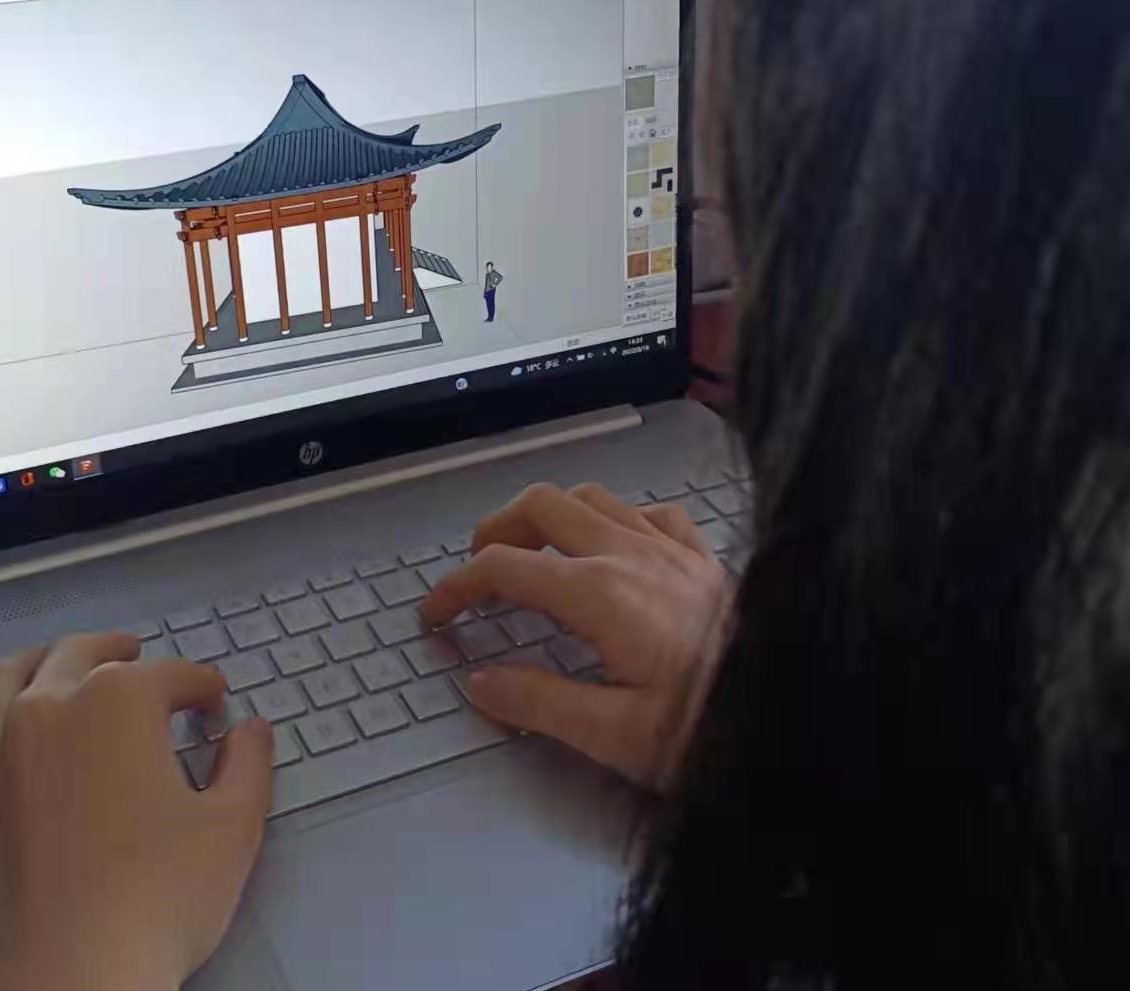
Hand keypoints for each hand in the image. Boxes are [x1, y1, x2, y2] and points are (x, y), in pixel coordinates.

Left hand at [0, 632, 271, 990]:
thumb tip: (251, 731)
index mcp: (120, 702)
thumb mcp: (233, 828)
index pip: (173, 674)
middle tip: (143, 661)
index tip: (214, 703)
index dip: (202, 686)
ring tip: (63, 667)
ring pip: (8, 676)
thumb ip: (249, 764)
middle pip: (83, 653)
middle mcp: (49, 710)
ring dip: (42, 662)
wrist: (71, 986)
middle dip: (120, 651)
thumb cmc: (154, 907)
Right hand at [420, 483, 733, 789]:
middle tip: (475, 570)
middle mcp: (632, 555)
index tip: (436, 611)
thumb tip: (482, 683)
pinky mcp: (703, 557)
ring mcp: (671, 548)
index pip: (505, 568)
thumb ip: (539, 703)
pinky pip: (648, 511)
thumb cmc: (712, 729)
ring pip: (592, 496)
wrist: (795, 711)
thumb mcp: (615, 736)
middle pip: (542, 506)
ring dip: (550, 514)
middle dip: (496, 530)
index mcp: (601, 595)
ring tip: (532, 549)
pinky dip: (614, 518)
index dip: (458, 585)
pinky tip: (614, 545)